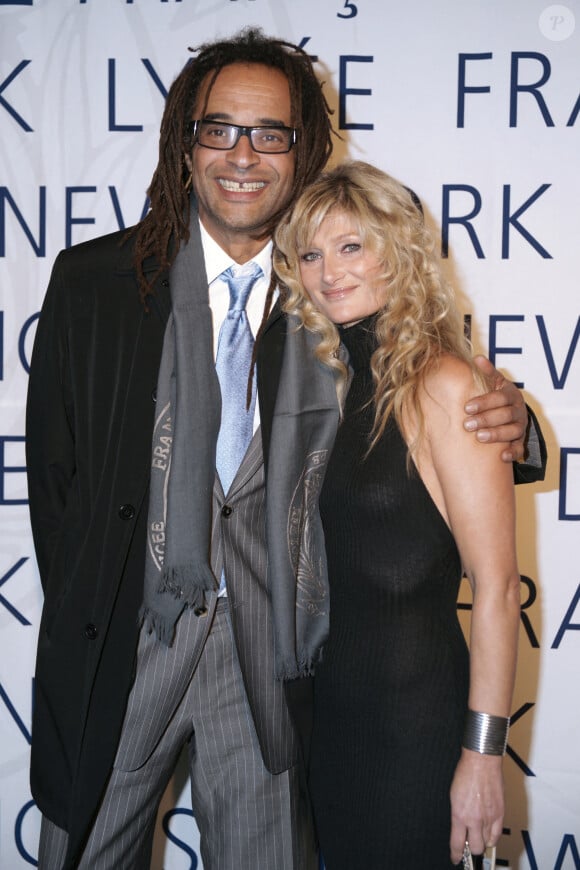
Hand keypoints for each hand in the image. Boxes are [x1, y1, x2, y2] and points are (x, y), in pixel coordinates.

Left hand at [449, 750, 504, 864]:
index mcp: (459, 814)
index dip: (456, 854)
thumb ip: (458, 814)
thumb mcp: (453, 796)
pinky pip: (497, 834)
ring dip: (482, 841)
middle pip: (476, 848)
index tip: (455, 858)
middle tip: (469, 842)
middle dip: (471, 848)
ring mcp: (489, 817)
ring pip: (487, 843)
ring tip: (478, 834)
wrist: (481, 762)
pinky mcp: (500, 813)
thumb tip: (461, 828)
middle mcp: (474, 819)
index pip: (457, 843)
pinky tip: (489, 834)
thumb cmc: (465, 773)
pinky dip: (493, 837)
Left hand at [463, 356, 527, 461]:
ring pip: (513, 431)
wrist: (510, 411)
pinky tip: (502, 457)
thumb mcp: (493, 383)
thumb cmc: (496, 396)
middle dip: (486, 419)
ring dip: (497, 434)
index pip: (500, 397)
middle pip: (506, 414)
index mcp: (511, 394)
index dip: (484, 402)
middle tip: (467, 424)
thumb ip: (487, 372)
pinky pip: (520, 448)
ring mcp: (521, 426)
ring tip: (479, 437)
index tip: (466, 407)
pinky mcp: (521, 440)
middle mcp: (519, 410)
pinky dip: (513, 453)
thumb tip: (477, 358)